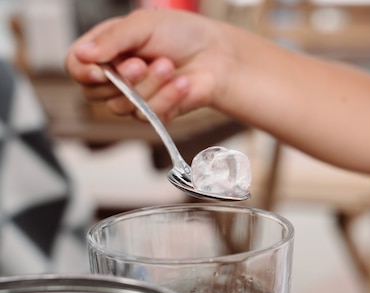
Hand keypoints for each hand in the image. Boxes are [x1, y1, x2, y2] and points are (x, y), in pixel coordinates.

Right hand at [65, 9, 231, 121]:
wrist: (217, 54)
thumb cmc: (182, 34)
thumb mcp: (143, 25)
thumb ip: (112, 39)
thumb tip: (83, 55)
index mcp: (106, 49)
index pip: (76, 66)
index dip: (83, 72)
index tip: (99, 69)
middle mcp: (115, 75)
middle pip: (94, 92)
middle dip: (121, 78)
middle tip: (142, 62)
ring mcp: (134, 97)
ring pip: (121, 106)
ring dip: (148, 86)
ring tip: (168, 66)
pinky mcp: (154, 113)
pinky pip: (147, 115)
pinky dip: (167, 97)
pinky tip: (182, 82)